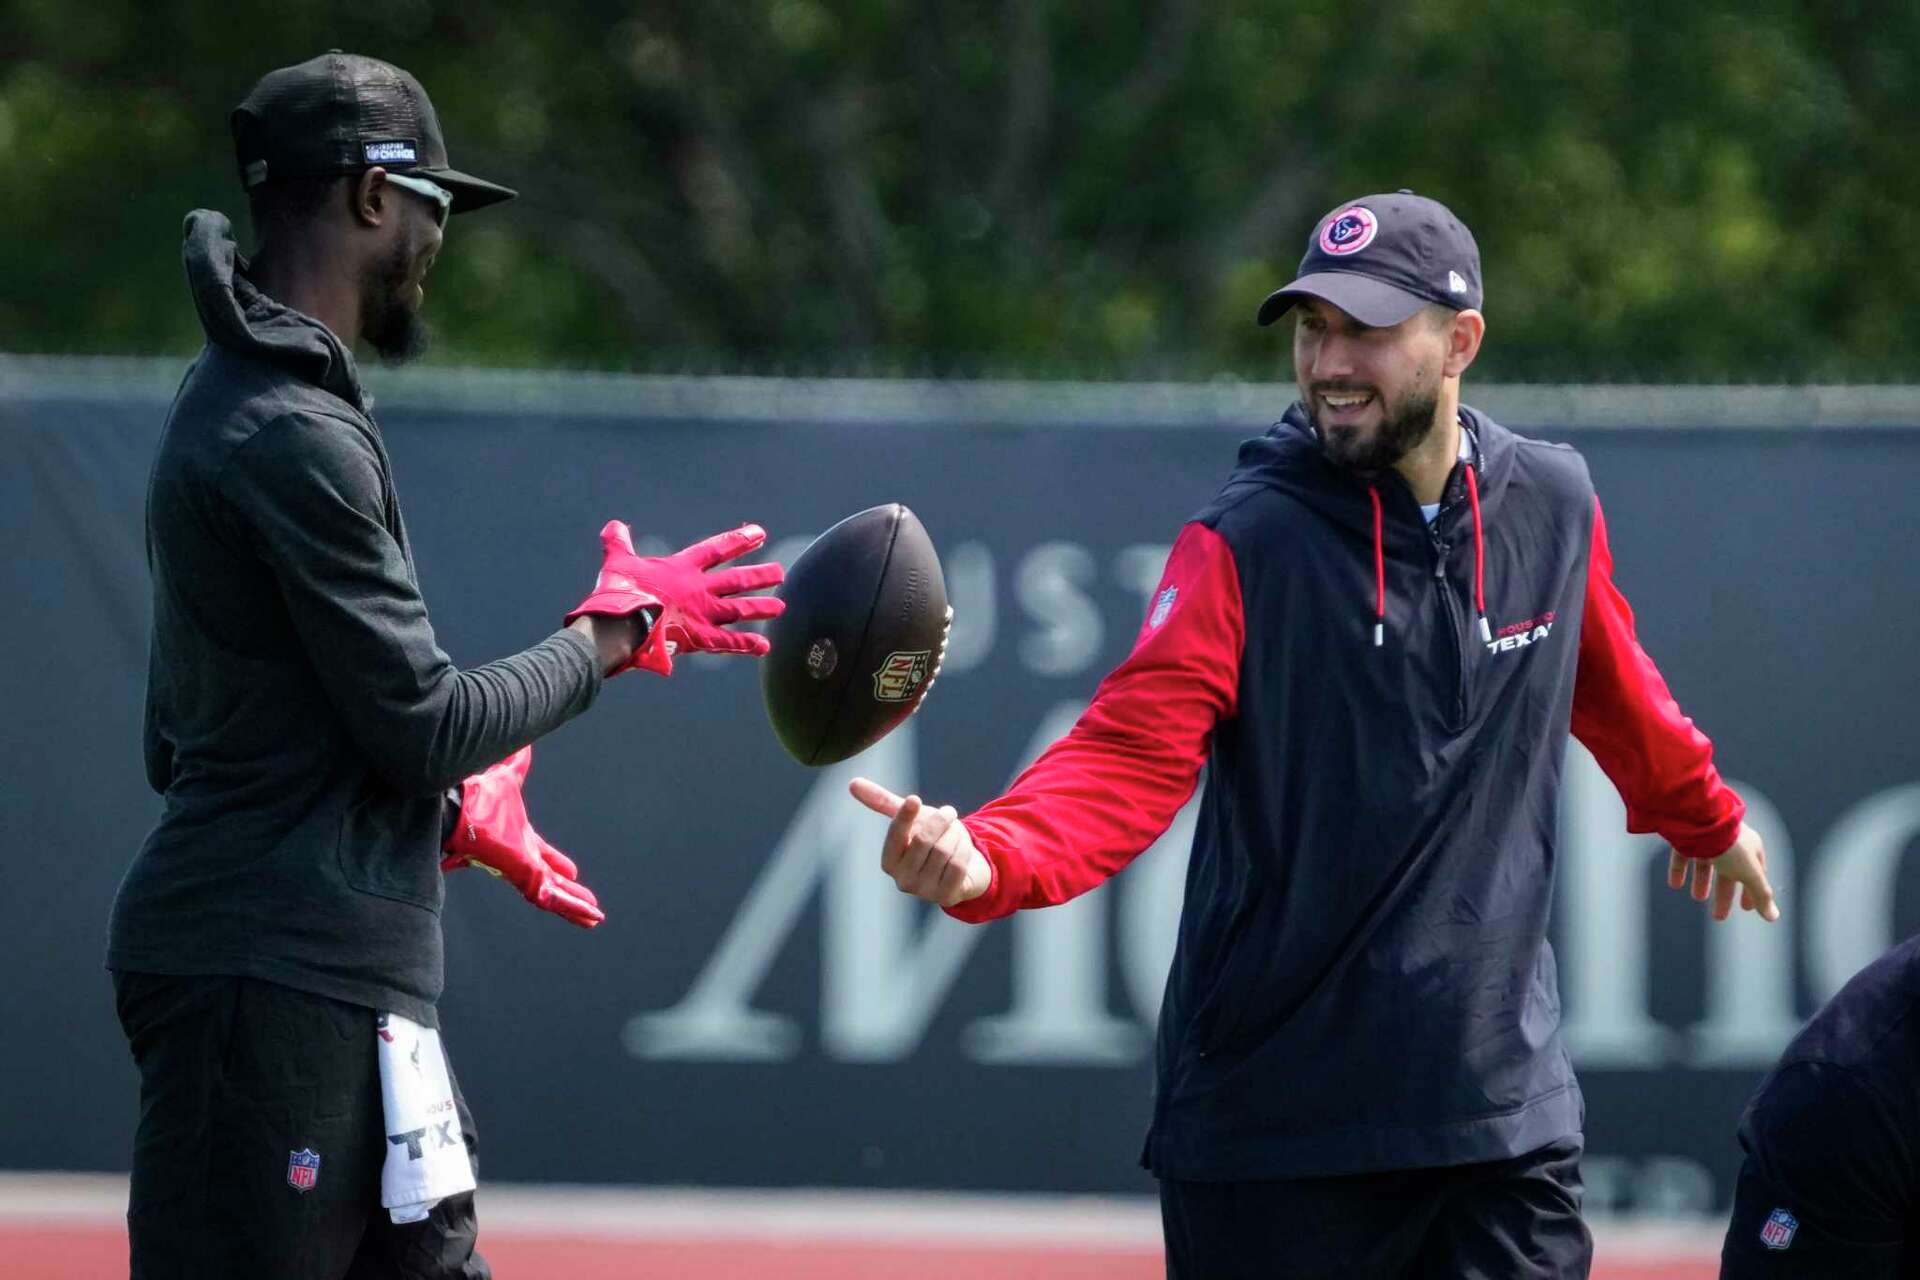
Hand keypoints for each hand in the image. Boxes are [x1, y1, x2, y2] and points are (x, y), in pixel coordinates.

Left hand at [443, 747, 603, 928]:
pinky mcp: (525, 879)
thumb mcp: (508, 778)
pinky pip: (552, 899)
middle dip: (571, 893)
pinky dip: (571, 908)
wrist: (459, 810)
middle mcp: (522, 859)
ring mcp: (523, 871)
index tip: (572, 870)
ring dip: (575, 906)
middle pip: (552, 881)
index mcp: (519, 840)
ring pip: (554, 895)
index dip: (558, 863)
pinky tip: (590, 916)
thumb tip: (523, 742)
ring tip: (595, 918)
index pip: (543, 856)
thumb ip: (516, 763)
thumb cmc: (479, 798)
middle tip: (589, 904)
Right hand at [566, 520, 785, 675]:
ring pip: (739, 609)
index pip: (717, 549)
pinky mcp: (699, 638)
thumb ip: (619, 543)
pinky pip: (728, 642)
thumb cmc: (618, 591)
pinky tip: (765, 646)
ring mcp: (702, 614)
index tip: (760, 534)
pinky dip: (746, 644)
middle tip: (780, 573)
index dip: (739, 541)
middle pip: (736, 580)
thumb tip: (613, 526)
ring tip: (780, 606)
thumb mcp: (618, 562)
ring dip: (761, 607)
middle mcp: (699, 589)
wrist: (620, 624)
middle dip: (759, 576)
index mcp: (682, 568)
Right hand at [849, 778, 990, 907]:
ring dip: (955, 834)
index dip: (904, 816)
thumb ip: (883, 803)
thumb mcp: (911, 820)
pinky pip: (959, 864)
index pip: (895, 836)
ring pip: (944, 851)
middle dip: (940, 821)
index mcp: (889, 862)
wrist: (964, 866)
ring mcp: (924, 891)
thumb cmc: (931, 839)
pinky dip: (965, 849)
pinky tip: (964, 848)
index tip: (914, 799)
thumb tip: (852, 783)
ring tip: (957, 832)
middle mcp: (902, 880)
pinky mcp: (946, 896)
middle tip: (948, 812)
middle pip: (924, 840)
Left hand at [1667, 822, 1779, 922]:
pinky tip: (1675, 884)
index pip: (1754, 872)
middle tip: (1718, 917)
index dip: (1752, 891)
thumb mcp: (1749, 872)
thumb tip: (1773, 917)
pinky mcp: (1685, 835)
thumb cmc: (1730, 845)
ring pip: (1705, 863)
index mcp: (1750, 847)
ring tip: (1697, 897)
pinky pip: (1682, 854)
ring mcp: (1706, 837)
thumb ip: (1761, 894)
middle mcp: (1729, 841)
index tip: (1747, 908)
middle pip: (1728, 872)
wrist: (1700, 819)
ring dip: (1702, 881)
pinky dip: (1680, 870)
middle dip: (1724, 894)